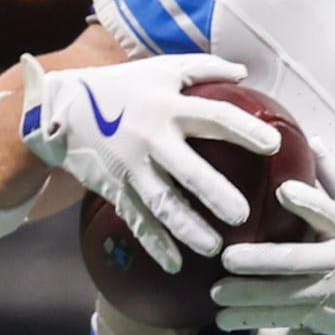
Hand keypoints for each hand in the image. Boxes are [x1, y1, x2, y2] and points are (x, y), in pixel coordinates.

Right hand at [17, 52, 273, 270]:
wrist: (61, 108)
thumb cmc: (123, 87)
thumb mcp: (161, 69)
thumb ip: (203, 69)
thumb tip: (244, 73)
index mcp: (169, 106)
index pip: (215, 117)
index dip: (244, 130)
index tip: (272, 146)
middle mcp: (151, 137)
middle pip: (188, 169)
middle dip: (214, 193)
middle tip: (242, 215)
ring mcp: (131, 167)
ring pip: (162, 203)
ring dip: (187, 228)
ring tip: (214, 248)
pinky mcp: (115, 188)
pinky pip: (137, 220)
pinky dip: (155, 244)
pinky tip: (175, 265)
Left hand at [210, 170, 334, 334]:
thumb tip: (312, 139)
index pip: (328, 212)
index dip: (307, 202)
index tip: (283, 191)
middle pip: (296, 260)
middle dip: (260, 261)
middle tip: (228, 258)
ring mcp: (328, 292)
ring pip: (283, 295)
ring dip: (247, 295)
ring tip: (216, 293)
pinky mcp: (320, 316)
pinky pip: (281, 318)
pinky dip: (252, 319)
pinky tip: (225, 320)